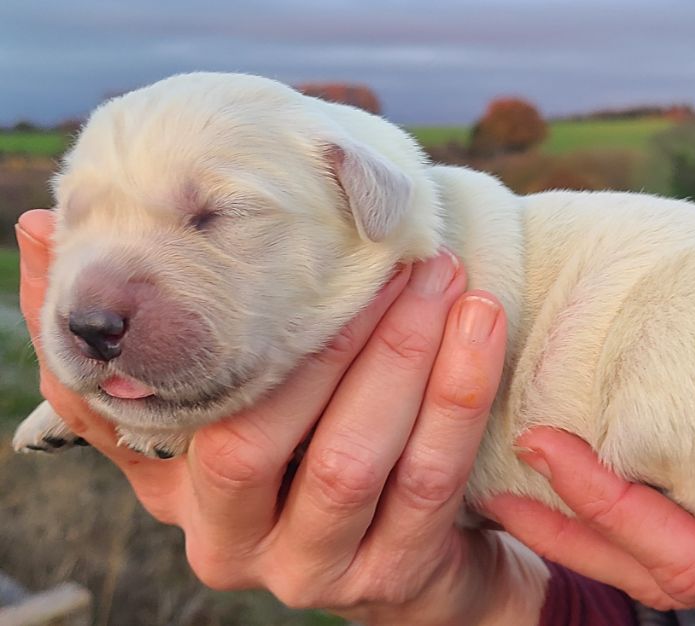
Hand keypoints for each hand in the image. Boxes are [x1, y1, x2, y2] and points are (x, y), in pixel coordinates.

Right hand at [16, 209, 547, 624]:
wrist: (407, 563)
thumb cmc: (310, 461)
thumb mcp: (228, 415)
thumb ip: (164, 345)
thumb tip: (47, 228)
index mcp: (177, 496)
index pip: (128, 419)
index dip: (143, 333)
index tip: (169, 243)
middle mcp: (230, 544)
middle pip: (256, 436)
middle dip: (323, 335)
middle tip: (383, 255)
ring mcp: (312, 571)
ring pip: (353, 457)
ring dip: (401, 353)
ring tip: (439, 274)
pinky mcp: (394, 575)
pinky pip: (431, 477)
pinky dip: (458, 393)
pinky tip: (481, 322)